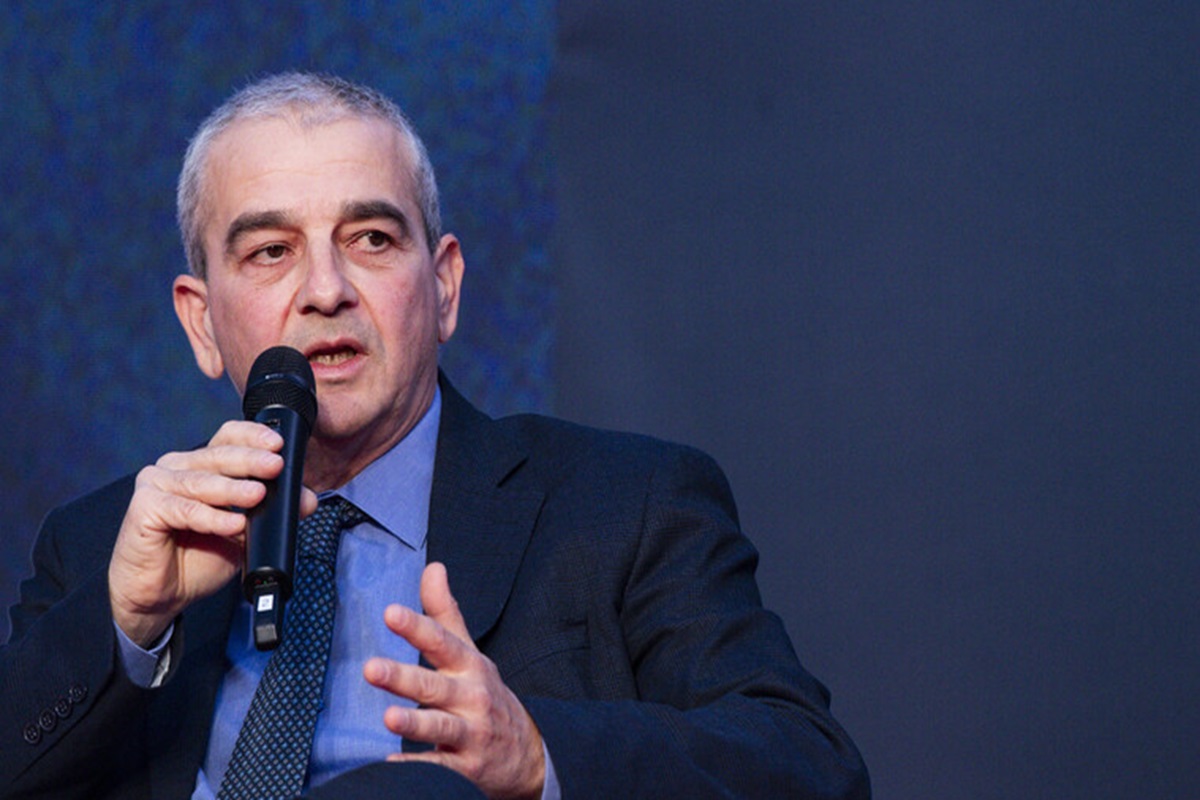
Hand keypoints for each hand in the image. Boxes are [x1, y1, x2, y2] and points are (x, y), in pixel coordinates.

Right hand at [107, 420, 317, 646]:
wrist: (162, 595)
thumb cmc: (200, 557)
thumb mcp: (247, 532)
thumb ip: (273, 511)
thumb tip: (307, 500)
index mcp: (202, 464)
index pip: (228, 438)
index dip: (252, 436)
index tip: (277, 444)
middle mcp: (177, 467)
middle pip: (217, 455)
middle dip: (250, 461)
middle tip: (275, 466)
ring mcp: (157, 484)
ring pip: (202, 482)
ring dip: (233, 490)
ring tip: (258, 496)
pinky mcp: (144, 507)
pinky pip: (184, 510)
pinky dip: (212, 518)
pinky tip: (233, 525)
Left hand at [364, 562, 545, 799]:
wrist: (527, 753)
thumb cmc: (486, 695)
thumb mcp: (471, 653)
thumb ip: (445, 613)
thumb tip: (433, 568)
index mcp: (469, 666)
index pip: (442, 642)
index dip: (417, 628)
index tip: (391, 614)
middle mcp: (471, 698)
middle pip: (435, 686)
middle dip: (403, 678)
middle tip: (370, 668)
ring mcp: (470, 734)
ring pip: (439, 727)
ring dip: (414, 723)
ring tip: (388, 717)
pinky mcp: (465, 767)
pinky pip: (438, 767)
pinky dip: (415, 767)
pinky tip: (390, 764)